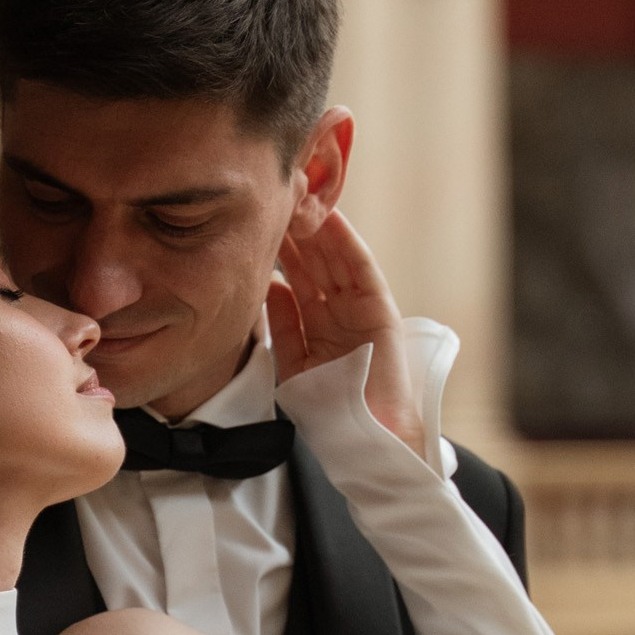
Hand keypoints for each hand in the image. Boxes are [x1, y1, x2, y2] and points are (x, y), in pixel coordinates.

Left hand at [267, 208, 422, 452]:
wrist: (365, 437)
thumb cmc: (330, 410)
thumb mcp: (294, 363)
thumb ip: (283, 326)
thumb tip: (270, 287)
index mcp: (317, 323)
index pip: (296, 277)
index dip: (278, 249)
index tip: (255, 222)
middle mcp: (338, 311)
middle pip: (313, 261)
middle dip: (293, 230)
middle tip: (272, 196)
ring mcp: (359, 307)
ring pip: (334, 258)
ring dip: (316, 228)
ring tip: (294, 197)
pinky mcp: (379, 308)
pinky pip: (361, 269)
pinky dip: (347, 243)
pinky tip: (330, 219)